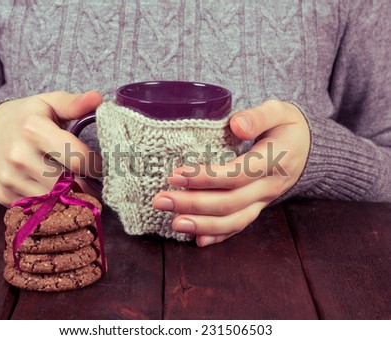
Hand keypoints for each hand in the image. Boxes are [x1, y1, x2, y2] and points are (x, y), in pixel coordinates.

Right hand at [0, 90, 102, 205]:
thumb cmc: (27, 117)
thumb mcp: (49, 103)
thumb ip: (75, 103)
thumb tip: (98, 98)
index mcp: (34, 130)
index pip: (78, 159)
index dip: (97, 166)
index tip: (102, 165)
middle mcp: (19, 156)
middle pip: (68, 184)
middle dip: (87, 186)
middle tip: (96, 182)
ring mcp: (10, 178)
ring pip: (55, 200)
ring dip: (71, 197)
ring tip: (78, 187)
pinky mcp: (4, 196)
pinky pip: (39, 207)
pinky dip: (52, 203)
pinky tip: (56, 192)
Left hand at [153, 100, 309, 245]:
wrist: (308, 149)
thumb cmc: (288, 127)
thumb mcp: (280, 111)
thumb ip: (259, 116)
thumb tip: (236, 125)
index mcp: (274, 160)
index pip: (237, 174)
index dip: (206, 178)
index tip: (175, 174)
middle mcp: (269, 186)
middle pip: (230, 202)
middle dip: (193, 204)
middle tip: (161, 200)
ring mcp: (263, 201)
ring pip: (234, 220)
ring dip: (202, 224)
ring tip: (173, 223)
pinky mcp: (257, 207)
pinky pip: (239, 226)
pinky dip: (218, 235)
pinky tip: (197, 239)